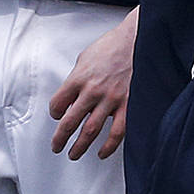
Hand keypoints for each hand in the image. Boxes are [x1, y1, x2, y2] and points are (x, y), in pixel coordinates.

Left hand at [49, 10, 136, 159]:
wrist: (138, 40)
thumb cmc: (112, 46)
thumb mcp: (85, 58)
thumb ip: (77, 78)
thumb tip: (71, 97)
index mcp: (78, 78)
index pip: (57, 104)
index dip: (55, 112)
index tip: (57, 116)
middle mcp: (92, 91)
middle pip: (70, 122)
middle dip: (60, 138)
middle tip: (56, 147)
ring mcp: (111, 100)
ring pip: (91, 131)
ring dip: (80, 146)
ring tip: (74, 154)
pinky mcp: (129, 105)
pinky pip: (117, 132)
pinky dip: (108, 146)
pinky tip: (102, 152)